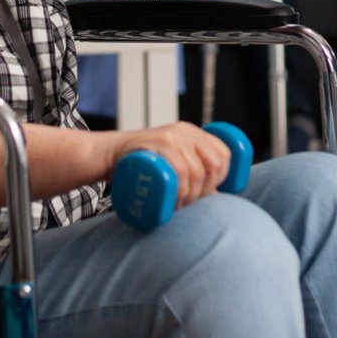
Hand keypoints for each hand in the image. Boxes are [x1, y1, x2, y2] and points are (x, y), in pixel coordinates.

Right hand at [107, 122, 230, 207]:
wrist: (112, 152)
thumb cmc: (145, 161)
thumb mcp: (174, 158)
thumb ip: (194, 169)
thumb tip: (216, 194)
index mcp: (195, 134)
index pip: (224, 154)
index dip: (223, 177)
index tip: (208, 192)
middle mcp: (186, 132)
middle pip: (213, 164)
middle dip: (205, 190)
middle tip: (189, 202)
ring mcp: (171, 136)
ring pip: (195, 171)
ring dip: (190, 196)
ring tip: (178, 205)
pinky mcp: (157, 144)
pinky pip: (180, 171)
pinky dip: (181, 191)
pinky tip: (174, 202)